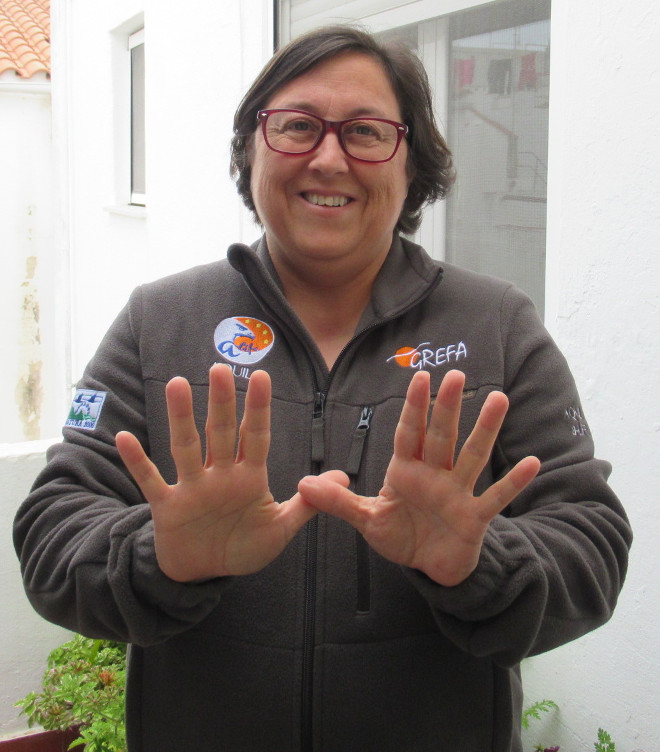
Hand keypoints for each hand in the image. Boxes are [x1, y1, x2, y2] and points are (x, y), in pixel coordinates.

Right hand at [116, 364, 343, 581]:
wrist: (206, 574)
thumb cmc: (243, 547)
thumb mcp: (280, 529)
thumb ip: (308, 503)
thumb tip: (343, 478)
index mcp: (248, 478)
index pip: (256, 436)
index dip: (259, 408)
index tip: (261, 376)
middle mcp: (219, 475)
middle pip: (222, 433)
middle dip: (223, 403)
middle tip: (220, 368)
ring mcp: (192, 488)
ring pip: (186, 447)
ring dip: (182, 418)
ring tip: (179, 385)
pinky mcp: (167, 506)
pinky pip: (149, 480)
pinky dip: (137, 461)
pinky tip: (123, 438)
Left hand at [298, 369, 539, 586]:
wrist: (430, 566)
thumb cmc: (401, 535)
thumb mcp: (366, 520)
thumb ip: (338, 501)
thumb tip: (300, 485)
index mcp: (406, 470)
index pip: (410, 432)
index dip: (414, 407)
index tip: (420, 377)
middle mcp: (434, 475)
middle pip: (442, 436)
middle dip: (448, 408)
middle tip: (458, 375)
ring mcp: (457, 494)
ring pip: (472, 457)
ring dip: (485, 430)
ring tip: (499, 399)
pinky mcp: (475, 518)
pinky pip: (495, 498)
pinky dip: (512, 482)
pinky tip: (531, 462)